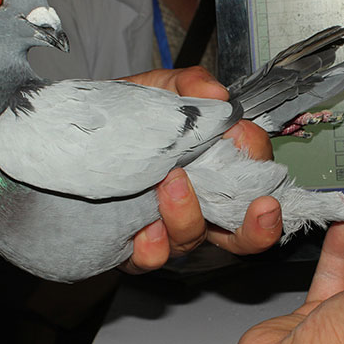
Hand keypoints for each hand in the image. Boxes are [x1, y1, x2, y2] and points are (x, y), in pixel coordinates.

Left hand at [119, 67, 282, 273]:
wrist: (79, 132)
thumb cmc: (129, 114)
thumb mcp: (160, 88)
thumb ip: (190, 85)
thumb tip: (217, 94)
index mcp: (215, 169)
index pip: (254, 175)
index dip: (257, 162)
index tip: (244, 140)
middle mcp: (200, 205)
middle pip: (244, 234)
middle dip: (259, 228)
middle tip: (264, 207)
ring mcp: (170, 229)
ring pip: (193, 239)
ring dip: (187, 215)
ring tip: (171, 183)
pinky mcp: (136, 247)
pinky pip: (151, 258)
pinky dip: (152, 247)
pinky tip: (144, 230)